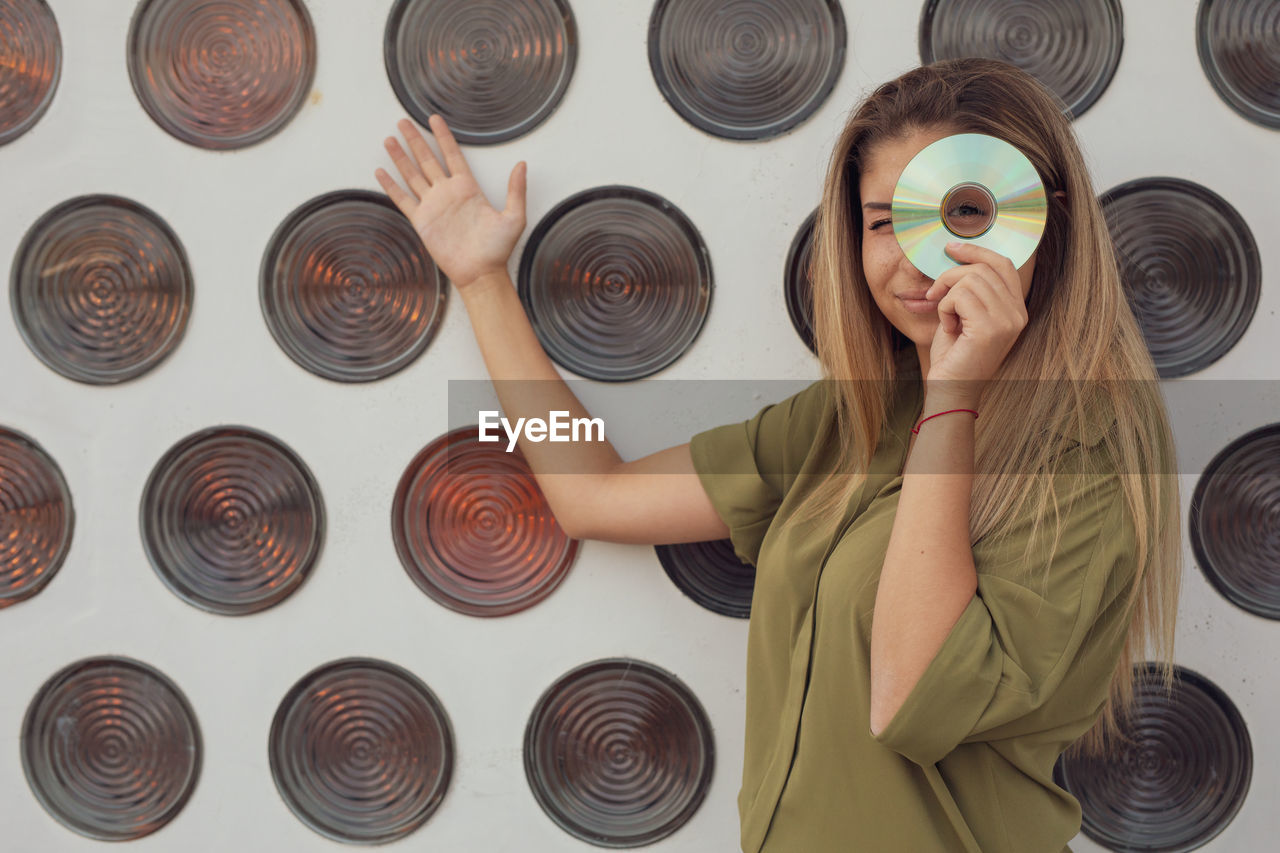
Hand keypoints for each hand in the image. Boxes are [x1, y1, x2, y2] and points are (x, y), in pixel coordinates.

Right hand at [374, 115, 526, 290]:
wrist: (481, 273)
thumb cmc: (498, 249)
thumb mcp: (514, 217)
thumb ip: (516, 190)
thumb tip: (522, 165)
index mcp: (468, 188)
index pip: (452, 155)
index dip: (443, 137)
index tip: (434, 118)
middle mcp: (448, 193)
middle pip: (428, 159)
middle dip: (416, 140)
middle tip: (403, 121)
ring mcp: (433, 206)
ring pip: (412, 175)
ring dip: (401, 157)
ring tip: (389, 140)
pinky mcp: (422, 221)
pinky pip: (403, 199)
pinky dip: (391, 186)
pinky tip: (381, 172)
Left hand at [922, 241, 1028, 397]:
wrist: (950, 389)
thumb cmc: (953, 354)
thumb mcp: (965, 314)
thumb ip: (971, 288)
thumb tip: (958, 253)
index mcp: (1016, 309)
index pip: (1004, 264)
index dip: (976, 251)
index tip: (951, 249)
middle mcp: (1018, 314)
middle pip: (983, 268)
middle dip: (950, 276)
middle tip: (935, 295)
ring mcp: (1007, 321)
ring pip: (969, 280)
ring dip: (947, 296)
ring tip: (947, 319)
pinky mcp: (990, 329)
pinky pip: (959, 296)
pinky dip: (944, 308)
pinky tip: (949, 328)